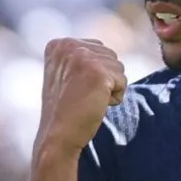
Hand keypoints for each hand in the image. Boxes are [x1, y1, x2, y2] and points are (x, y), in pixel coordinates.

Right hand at [36, 38, 126, 159]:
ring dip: (109, 88)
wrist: (57, 135)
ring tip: (87, 100)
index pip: (97, 49)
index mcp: (58, 44)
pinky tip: (96, 105)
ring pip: (118, 68)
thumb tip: (107, 53)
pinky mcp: (98, 72)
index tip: (73, 88)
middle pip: (109, 55)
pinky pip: (122, 82)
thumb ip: (80, 58)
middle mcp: (68, 46)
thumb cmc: (64, 110)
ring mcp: (83, 57)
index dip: (92, 73)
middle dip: (103, 79)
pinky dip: (114, 98)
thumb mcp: (65, 74)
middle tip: (81, 95)